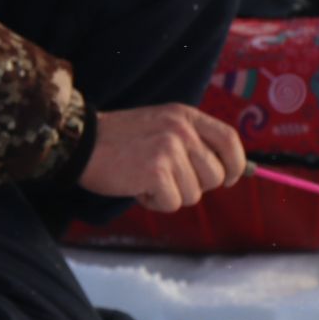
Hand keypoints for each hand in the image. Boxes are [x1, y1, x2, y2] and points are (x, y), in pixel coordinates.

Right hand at [80, 104, 246, 211]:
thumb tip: (225, 173)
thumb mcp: (161, 126)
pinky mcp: (156, 171)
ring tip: (146, 178)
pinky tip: (137, 186)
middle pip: (216, 175)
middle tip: (167, 178)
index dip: (236, 165)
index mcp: (185, 116)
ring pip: (194, 194)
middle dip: (195, 186)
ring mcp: (169, 149)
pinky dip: (155, 202)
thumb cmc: (121, 140)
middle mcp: (181, 130)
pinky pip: (173, 203)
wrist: (82, 143)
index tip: (228, 178)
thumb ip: (191, 141)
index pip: (230, 141)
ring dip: (171, 195)